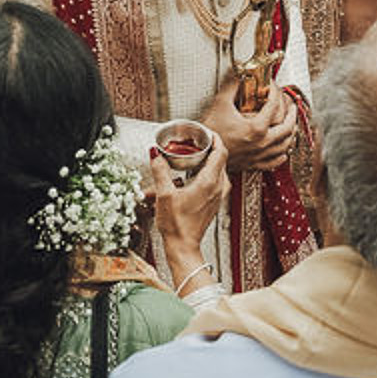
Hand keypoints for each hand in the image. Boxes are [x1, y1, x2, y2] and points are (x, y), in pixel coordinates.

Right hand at [147, 138, 228, 255]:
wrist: (183, 246)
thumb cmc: (176, 224)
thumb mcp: (164, 194)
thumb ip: (160, 171)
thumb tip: (155, 153)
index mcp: (209, 182)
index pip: (220, 151)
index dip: (215, 137)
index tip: (205, 131)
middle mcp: (218, 187)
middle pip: (221, 158)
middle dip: (211, 146)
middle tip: (197, 139)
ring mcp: (218, 195)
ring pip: (220, 169)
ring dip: (210, 159)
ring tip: (195, 153)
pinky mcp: (215, 201)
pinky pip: (216, 179)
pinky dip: (208, 171)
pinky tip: (193, 173)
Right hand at [202, 81, 297, 172]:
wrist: (201, 152)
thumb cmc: (209, 131)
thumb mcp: (220, 103)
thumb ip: (232, 85)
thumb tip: (239, 73)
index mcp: (256, 128)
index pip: (274, 106)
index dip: (275, 93)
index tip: (272, 87)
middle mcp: (261, 143)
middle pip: (287, 128)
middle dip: (292, 113)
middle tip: (291, 105)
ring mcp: (259, 155)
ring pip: (285, 146)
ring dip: (291, 133)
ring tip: (291, 124)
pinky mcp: (254, 164)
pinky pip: (275, 162)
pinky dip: (282, 155)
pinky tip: (283, 150)